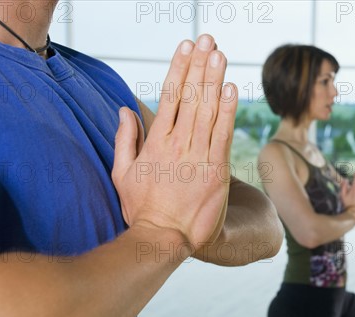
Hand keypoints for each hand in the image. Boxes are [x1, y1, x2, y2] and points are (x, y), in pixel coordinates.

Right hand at [111, 35, 237, 248]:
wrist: (164, 238)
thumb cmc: (142, 208)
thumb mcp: (122, 173)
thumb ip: (124, 139)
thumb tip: (125, 109)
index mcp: (155, 142)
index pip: (169, 96)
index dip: (179, 69)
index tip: (186, 47)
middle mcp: (177, 143)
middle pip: (190, 96)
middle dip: (200, 65)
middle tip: (208, 39)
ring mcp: (198, 156)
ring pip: (208, 110)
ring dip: (215, 79)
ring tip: (220, 54)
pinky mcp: (216, 170)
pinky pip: (223, 134)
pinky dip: (228, 110)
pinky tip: (232, 88)